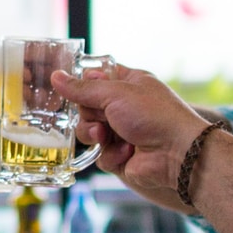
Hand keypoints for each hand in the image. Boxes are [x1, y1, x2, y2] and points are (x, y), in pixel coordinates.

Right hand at [51, 66, 206, 210]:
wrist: (177, 153)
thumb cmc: (154, 115)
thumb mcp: (115, 93)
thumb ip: (82, 88)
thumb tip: (56, 77)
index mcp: (129, 84)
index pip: (96, 78)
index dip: (83, 84)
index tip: (70, 88)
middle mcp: (125, 106)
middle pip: (87, 107)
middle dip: (89, 114)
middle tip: (100, 117)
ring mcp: (123, 132)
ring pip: (89, 132)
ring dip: (94, 134)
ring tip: (107, 136)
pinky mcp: (121, 155)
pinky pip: (100, 154)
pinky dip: (110, 154)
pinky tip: (127, 152)